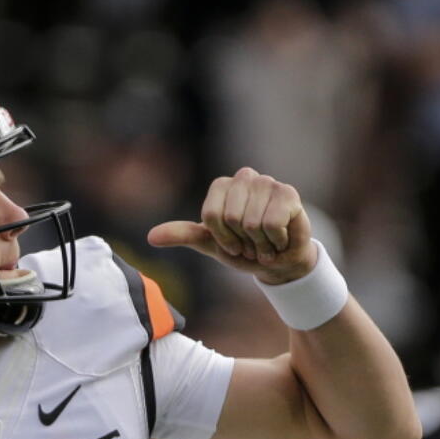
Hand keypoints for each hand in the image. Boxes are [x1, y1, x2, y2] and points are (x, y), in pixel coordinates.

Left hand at [147, 167, 315, 283]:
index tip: (231, 242)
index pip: (210, 215)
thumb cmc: (243, 248)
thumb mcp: (208, 243)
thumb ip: (182, 235)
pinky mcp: (288, 193)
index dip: (221, 237)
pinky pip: (272, 223)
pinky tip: (279, 239)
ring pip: (251, 222)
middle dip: (241, 240)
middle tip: (250, 242)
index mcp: (222, 186)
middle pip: (231, 218)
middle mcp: (244, 177)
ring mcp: (268, 182)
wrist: (277, 261)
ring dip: (259, 243)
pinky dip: (275, 240)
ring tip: (264, 241)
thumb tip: (151, 237)